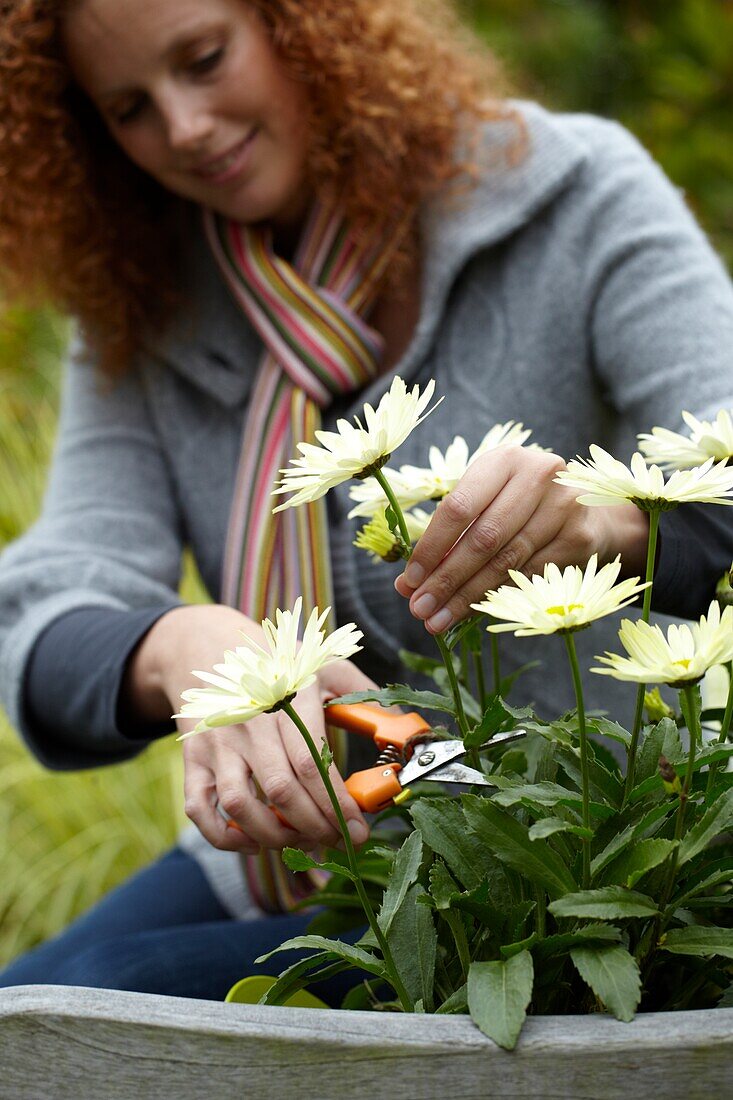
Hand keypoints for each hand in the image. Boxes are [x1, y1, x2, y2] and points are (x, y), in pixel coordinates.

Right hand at [124, 604, 371, 852]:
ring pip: (239, 803)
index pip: (312, 761)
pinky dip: (224, 836)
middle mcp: (250, 720)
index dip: (337, 803)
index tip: (359, 830)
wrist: (210, 647)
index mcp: (287, 695)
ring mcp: (217, 741)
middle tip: (338, 841)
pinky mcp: (193, 759)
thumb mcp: (323, 664)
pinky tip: (253, 840)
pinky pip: (199, 809)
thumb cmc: (278, 664)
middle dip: (315, 826)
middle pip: (281, 789)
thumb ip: (364, 694)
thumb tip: (405, 728)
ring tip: (301, 841)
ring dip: (274, 835)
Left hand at [394, 445, 648, 633]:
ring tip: (439, 620)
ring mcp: (563, 506)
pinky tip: (473, 614)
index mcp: (504, 460)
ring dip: (468, 596)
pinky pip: (529, 575)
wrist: (584, 510)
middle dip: (446, 579)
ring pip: (505, 562)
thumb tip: (406, 585)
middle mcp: (538, 475)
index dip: (432, 547)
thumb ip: (447, 539)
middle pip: (482, 539)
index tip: (410, 580)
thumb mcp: (483, 505)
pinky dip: (498, 597)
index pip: (458, 508)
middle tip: (420, 609)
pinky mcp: (579, 537)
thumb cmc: (519, 505)